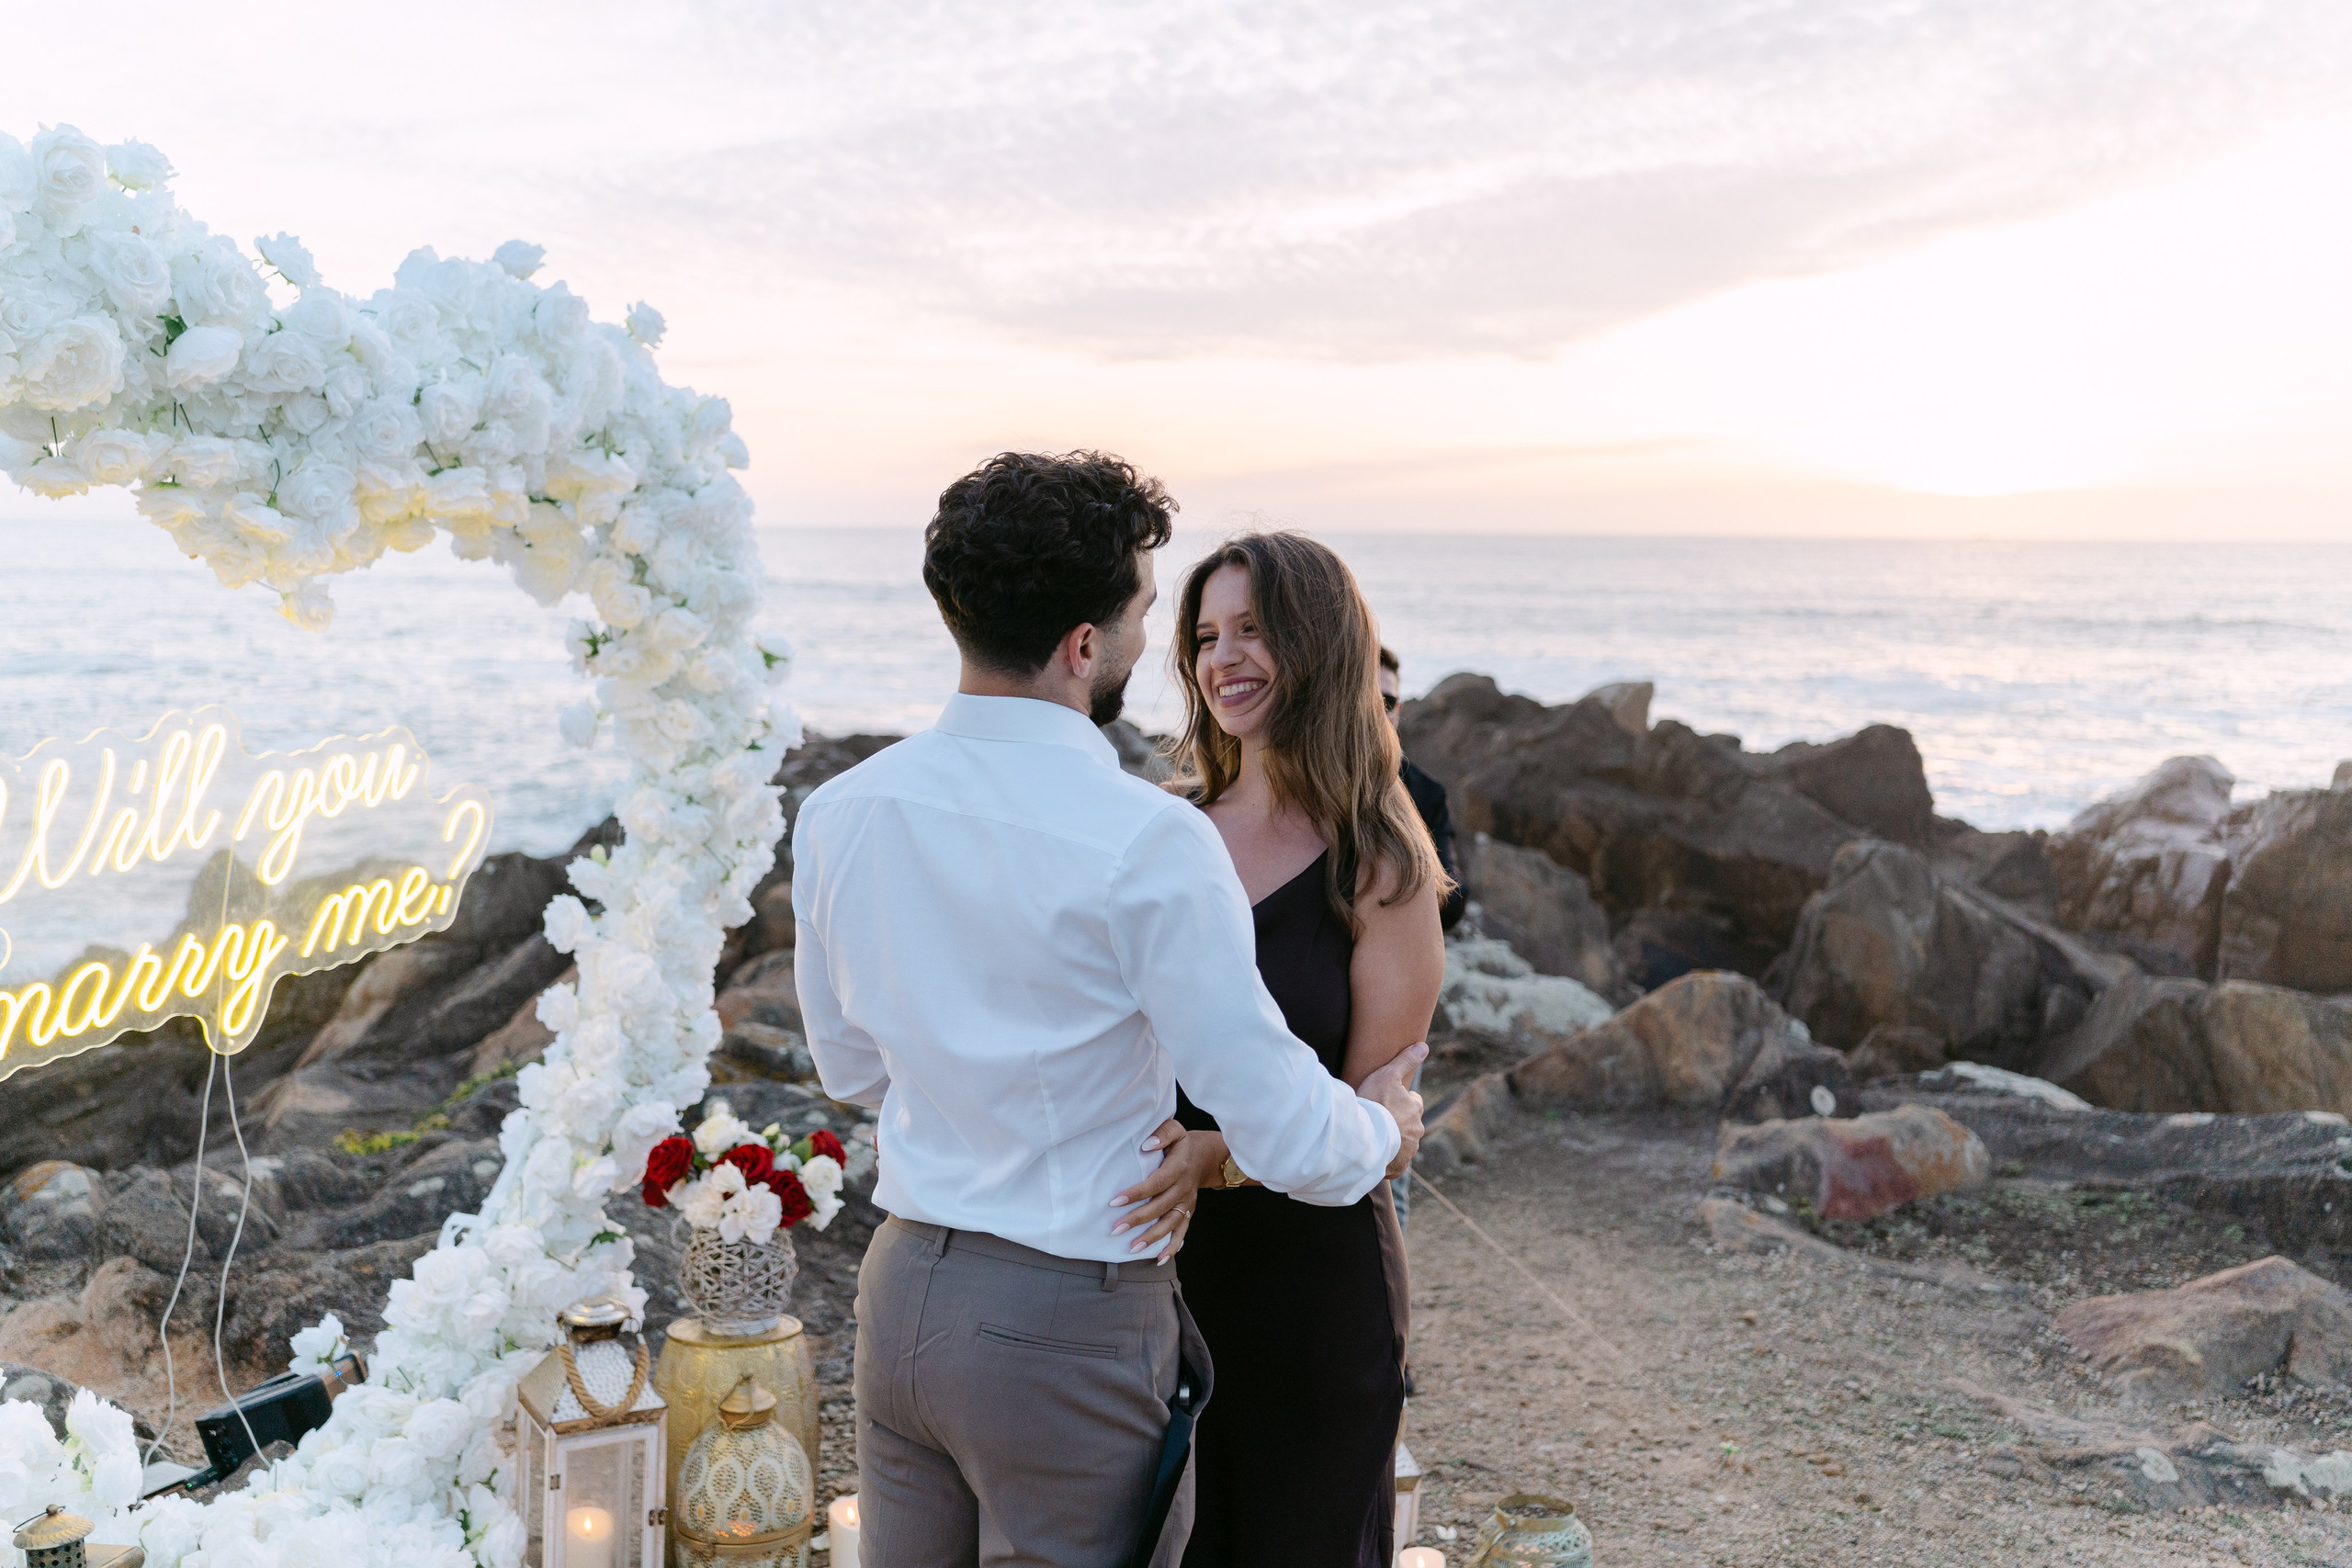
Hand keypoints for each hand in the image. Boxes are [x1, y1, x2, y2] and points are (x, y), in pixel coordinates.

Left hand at [1110, 1120, 1222, 1264]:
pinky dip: (1172, 1247)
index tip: (1115, 1201)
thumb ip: (1162, 1133)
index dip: (1136, 1193)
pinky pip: (1182, 1232)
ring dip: (1151, 1237)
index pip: (1155, 1183)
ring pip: (1169, 1224)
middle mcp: (1183, 1188)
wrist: (1205, 1157)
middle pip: (1159, 1207)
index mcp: (1178, 1168)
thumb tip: (1146, 1145)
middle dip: (1137, 1219)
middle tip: (1116, 1229)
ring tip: (1132, 1248)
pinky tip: (1158, 1259)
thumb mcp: (1175, 1130)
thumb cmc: (1182, 1144)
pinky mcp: (1188, 1212)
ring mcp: (1187, 1203)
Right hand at [1361, 1042, 1426, 1178]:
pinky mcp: (1399, 1167)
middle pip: (1409, 1124)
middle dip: (1398, 1122)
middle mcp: (1417, 1131)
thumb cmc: (1374, 1104)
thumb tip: (1423, 1046)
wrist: (1364, 1137)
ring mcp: (1409, 1151)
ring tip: (1373, 1136)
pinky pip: (1395, 1162)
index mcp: (1415, 1109)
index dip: (1401, 1100)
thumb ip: (1405, 1060)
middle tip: (1379, 1118)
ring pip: (1403, 1143)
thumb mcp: (1388, 1075)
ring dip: (1392, 1140)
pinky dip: (1387, 1159)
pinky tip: (1374, 1154)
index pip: (1414, 1102)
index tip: (1388, 1101)